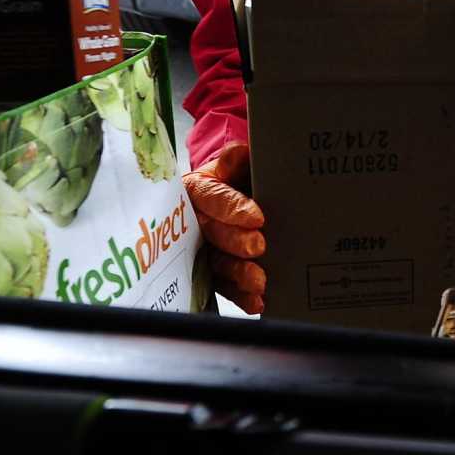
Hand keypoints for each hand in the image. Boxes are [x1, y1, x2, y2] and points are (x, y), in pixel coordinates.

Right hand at [183, 142, 266, 314]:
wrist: (238, 193)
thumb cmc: (237, 176)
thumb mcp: (238, 162)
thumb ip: (237, 159)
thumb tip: (239, 153)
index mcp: (196, 190)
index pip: (210, 197)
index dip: (232, 208)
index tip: (257, 217)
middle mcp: (194, 222)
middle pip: (211, 233)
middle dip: (235, 242)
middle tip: (259, 247)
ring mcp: (202, 249)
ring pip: (216, 263)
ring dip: (238, 274)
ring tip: (260, 281)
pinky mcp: (213, 273)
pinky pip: (224, 286)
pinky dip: (241, 296)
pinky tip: (258, 301)